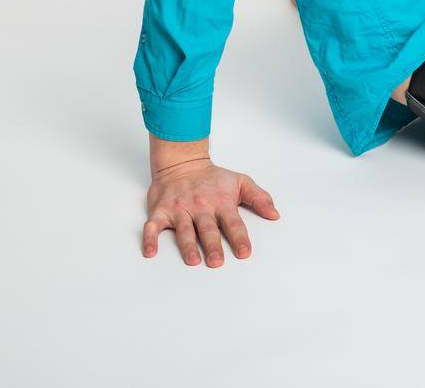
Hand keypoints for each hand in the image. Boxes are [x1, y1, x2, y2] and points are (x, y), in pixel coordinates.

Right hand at [143, 156, 279, 266]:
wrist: (182, 162)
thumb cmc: (213, 178)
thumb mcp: (241, 182)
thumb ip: (259, 198)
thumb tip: (275, 214)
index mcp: (221, 202)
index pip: (232, 222)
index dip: (239, 237)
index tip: (244, 252)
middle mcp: (200, 206)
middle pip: (207, 229)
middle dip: (213, 246)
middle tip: (217, 262)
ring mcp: (179, 208)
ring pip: (184, 229)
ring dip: (187, 245)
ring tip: (193, 260)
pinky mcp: (161, 211)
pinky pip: (153, 226)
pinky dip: (150, 238)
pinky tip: (150, 252)